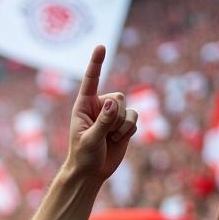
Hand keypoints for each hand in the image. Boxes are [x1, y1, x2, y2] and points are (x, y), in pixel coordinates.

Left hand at [66, 46, 137, 181]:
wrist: (91, 173)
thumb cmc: (83, 157)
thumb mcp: (90, 140)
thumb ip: (102, 122)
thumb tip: (114, 103)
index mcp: (84, 106)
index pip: (91, 81)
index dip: (97, 63)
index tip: (101, 46)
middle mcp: (99, 106)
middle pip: (118, 97)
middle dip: (116, 116)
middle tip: (104, 134)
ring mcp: (112, 114)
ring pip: (128, 108)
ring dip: (122, 126)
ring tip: (109, 139)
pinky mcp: (123, 124)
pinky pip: (135, 118)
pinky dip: (129, 131)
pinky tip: (117, 140)